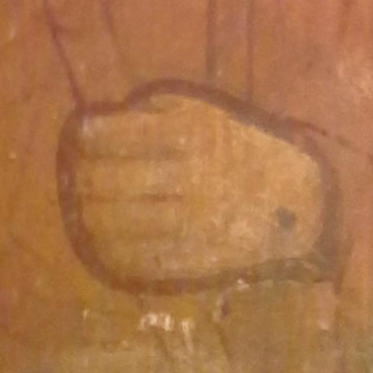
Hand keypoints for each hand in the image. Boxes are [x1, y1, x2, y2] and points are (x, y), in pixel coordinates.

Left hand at [58, 85, 330, 290]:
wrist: (298, 202)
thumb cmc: (241, 146)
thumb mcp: (204, 112)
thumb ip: (156, 112)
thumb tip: (105, 121)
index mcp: (189, 134)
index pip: (115, 136)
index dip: (87, 137)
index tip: (79, 136)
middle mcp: (187, 177)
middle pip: (109, 181)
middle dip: (82, 178)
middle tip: (74, 175)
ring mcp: (190, 224)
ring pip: (118, 223)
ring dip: (89, 215)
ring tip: (82, 206)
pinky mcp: (195, 261)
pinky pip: (139, 258)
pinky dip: (111, 249)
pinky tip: (102, 238)